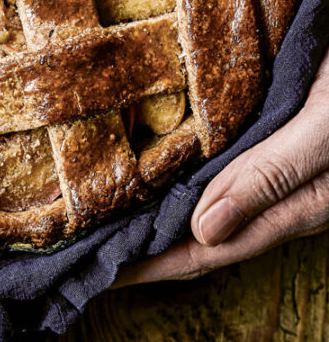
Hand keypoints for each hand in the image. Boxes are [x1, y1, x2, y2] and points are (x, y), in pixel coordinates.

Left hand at [115, 48, 328, 285]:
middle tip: (96, 249)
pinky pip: (222, 169)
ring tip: (114, 217)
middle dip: (153, 246)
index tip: (108, 273)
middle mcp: (281, 192)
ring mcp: (277, 165)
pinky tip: (159, 170)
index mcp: (295, 202)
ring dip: (165, 214)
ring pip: (211, 201)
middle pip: (206, 231)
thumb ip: (272, 176)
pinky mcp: (272, 135)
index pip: (213, 247)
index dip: (159, 264)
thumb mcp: (323, 130)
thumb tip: (204, 230)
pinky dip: (186, 177)